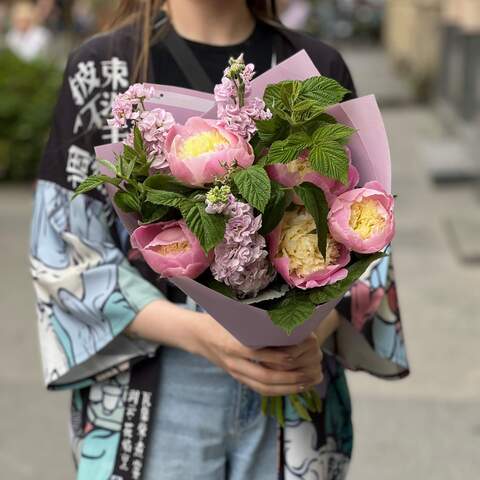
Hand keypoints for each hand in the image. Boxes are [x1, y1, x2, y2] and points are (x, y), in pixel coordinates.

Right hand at [193, 314, 323, 396]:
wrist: (197, 335)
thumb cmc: (219, 319)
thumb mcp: (232, 315)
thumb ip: (253, 319)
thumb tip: (283, 315)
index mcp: (232, 343)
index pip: (260, 354)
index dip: (280, 355)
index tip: (300, 352)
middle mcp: (233, 361)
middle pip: (264, 376)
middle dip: (289, 377)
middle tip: (309, 373)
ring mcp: (235, 372)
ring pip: (263, 387)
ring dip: (286, 387)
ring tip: (306, 383)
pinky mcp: (237, 377)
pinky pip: (259, 389)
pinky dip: (278, 390)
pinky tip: (293, 387)